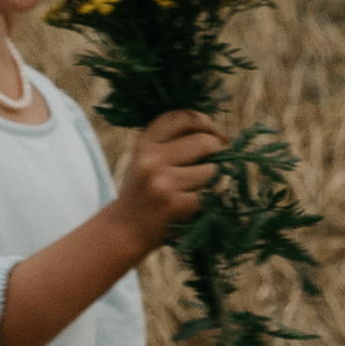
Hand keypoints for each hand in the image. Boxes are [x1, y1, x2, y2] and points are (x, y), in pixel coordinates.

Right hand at [112, 110, 224, 247]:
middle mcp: (152, 159)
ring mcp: (163, 183)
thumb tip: (219, 135)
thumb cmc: (144, 188)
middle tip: (219, 156)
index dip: (204, 122)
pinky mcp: (175, 205)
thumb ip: (173, 140)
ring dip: (212, 177)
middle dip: (217, 149)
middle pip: (203, 141)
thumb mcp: (147, 157)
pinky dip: (209, 197)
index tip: (214, 133)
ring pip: (210, 170)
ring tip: (199, 185)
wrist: (125, 228)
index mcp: (145, 143)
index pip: (182, 117)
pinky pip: (209, 194)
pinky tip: (196, 202)